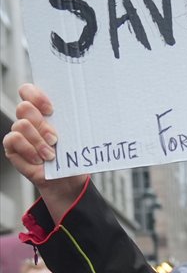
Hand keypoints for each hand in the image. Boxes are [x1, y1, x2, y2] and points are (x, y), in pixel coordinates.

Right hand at [2, 84, 86, 219]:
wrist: (67, 180)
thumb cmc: (72, 156)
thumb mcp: (77, 138)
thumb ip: (74, 123)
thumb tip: (88, 111)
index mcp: (43, 112)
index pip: (29, 91)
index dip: (36, 96)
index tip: (51, 109)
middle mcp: (29, 120)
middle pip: (24, 108)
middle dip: (42, 124)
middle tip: (55, 139)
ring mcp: (19, 133)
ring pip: (21, 125)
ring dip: (38, 141)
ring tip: (50, 154)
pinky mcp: (12, 147)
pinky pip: (13, 140)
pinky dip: (29, 151)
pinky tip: (39, 160)